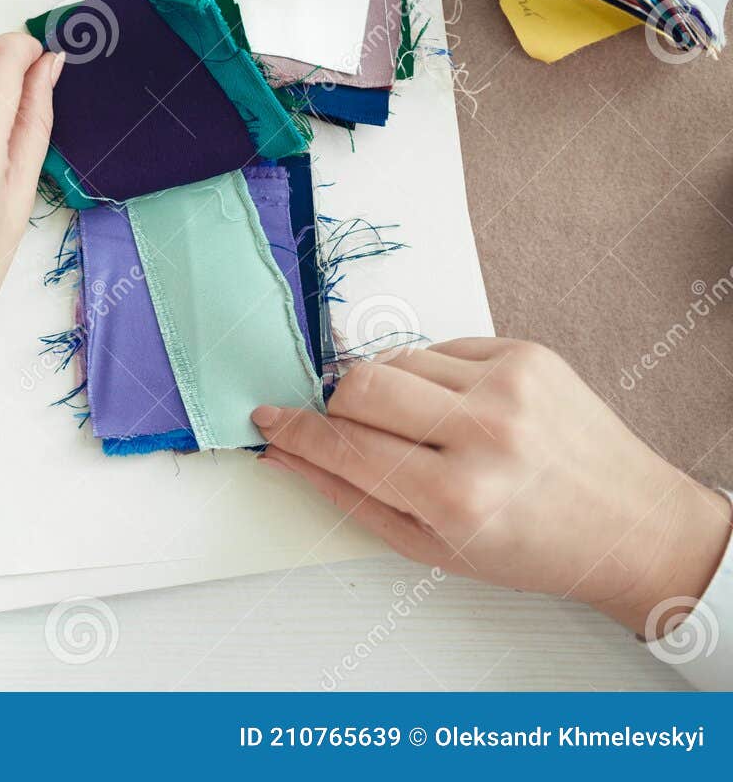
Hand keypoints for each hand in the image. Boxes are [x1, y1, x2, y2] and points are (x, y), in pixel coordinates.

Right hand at [253, 338, 731, 636]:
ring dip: (388, 391)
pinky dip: (431, 376)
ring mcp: (511, 386)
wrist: (628, 524)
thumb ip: (349, 496)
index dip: (295, 432)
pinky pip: (440, 347)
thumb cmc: (530, 546)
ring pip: (395, 360)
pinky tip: (458, 409)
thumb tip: (286, 456)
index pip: (344, 446)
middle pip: (360, 385)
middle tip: (351, 431)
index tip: (268, 419)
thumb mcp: (431, 548)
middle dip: (339, 408)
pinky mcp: (527, 354)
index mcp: (458, 496)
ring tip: (421, 427)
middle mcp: (485, 434)